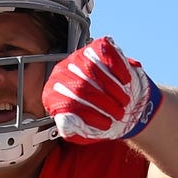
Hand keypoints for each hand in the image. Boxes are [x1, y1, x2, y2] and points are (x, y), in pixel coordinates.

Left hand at [42, 36, 163, 142]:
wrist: (110, 100)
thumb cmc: (95, 117)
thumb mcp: (81, 131)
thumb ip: (72, 130)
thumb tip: (67, 120)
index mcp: (52, 95)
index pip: (68, 105)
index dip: (92, 117)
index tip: (107, 125)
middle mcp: (60, 73)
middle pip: (82, 88)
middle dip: (106, 104)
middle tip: (119, 114)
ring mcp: (77, 57)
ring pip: (95, 71)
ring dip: (115, 90)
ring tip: (124, 102)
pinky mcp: (94, 47)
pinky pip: (107, 55)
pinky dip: (120, 70)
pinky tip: (125, 82)